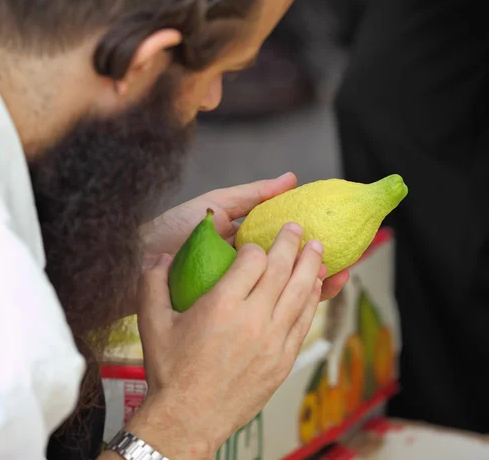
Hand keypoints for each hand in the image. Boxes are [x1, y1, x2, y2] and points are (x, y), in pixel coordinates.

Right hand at [126, 223, 347, 458]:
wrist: (188, 419)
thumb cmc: (170, 373)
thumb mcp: (152, 324)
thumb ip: (152, 283)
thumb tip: (158, 256)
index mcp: (222, 305)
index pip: (253, 260)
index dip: (255, 245)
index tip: (252, 243)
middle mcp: (253, 319)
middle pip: (281, 270)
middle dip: (291, 243)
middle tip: (297, 227)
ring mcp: (272, 341)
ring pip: (300, 293)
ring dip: (311, 266)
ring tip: (317, 248)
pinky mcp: (283, 360)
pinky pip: (304, 322)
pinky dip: (312, 299)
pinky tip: (315, 286)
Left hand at [141, 172, 347, 300]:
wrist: (138, 264)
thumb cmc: (176, 230)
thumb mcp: (217, 207)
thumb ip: (252, 196)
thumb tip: (291, 179)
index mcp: (245, 246)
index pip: (286, 244)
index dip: (310, 241)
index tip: (337, 235)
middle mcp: (246, 270)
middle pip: (291, 267)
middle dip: (319, 263)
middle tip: (351, 256)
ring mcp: (241, 291)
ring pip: (285, 290)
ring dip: (313, 284)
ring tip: (340, 276)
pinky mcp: (233, 310)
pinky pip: (266, 308)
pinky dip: (291, 304)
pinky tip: (312, 298)